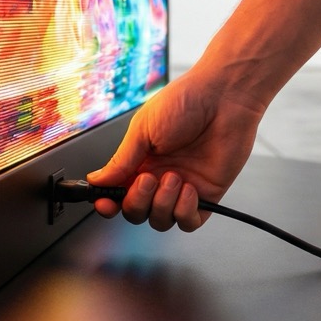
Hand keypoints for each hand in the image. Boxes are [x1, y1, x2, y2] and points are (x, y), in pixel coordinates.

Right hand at [86, 64, 264, 231]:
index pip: (118, 193)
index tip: (104, 203)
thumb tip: (97, 179)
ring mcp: (182, 187)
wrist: (224, 97)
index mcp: (140, 160)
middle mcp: (159, 177)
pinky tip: (189, 189)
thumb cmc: (186, 101)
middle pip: (136, 212)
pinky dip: (184, 212)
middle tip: (148, 178)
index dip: (108, 203)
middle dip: (137, 202)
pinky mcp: (207, 195)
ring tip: (174, 177)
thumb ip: (121, 160)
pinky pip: (189, 222)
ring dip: (162, 204)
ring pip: (160, 221)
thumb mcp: (143, 129)